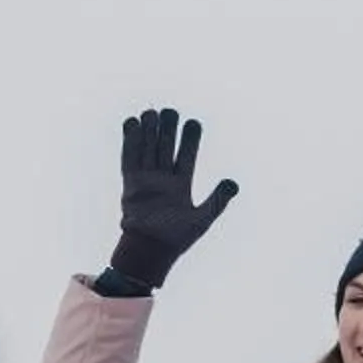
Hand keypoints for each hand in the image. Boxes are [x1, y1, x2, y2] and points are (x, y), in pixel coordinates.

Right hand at [108, 108, 239, 289]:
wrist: (151, 250)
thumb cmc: (176, 239)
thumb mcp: (202, 219)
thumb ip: (217, 200)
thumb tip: (233, 183)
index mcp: (181, 186)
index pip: (187, 156)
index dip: (190, 139)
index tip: (193, 122)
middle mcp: (163, 180)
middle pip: (165, 147)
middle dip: (168, 129)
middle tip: (170, 111)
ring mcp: (146, 180)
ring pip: (148, 149)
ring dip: (150, 131)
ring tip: (152, 112)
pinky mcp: (130, 183)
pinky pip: (129, 158)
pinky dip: (130, 141)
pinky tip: (131, 123)